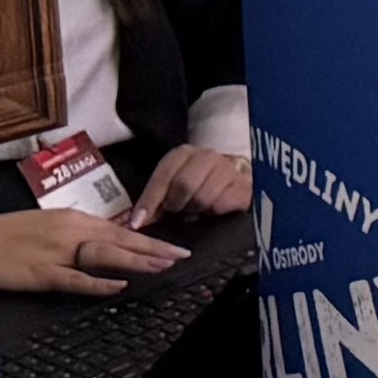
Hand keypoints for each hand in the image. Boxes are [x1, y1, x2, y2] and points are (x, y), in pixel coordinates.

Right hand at [0, 205, 189, 296]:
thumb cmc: (6, 236)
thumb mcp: (46, 226)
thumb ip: (75, 232)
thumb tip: (105, 241)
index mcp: (71, 218)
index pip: (118, 229)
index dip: (147, 238)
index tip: (172, 247)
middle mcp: (69, 230)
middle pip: (119, 238)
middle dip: (153, 247)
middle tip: (181, 255)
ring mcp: (55, 251)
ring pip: (104, 254)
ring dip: (136, 260)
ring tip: (162, 266)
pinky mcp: (40, 272)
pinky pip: (75, 278)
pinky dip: (98, 281)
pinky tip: (118, 285)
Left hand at [134, 143, 254, 226]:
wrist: (234, 180)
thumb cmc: (197, 186)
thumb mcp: (171, 187)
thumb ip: (154, 200)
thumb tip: (134, 221)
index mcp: (183, 154)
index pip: (163, 176)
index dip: (149, 201)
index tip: (138, 222)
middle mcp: (206, 156)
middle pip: (184, 186)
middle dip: (177, 205)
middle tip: (178, 213)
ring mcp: (227, 169)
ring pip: (203, 197)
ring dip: (197, 210)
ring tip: (197, 210)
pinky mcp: (243, 186)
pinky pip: (222, 204)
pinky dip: (214, 212)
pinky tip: (214, 211)